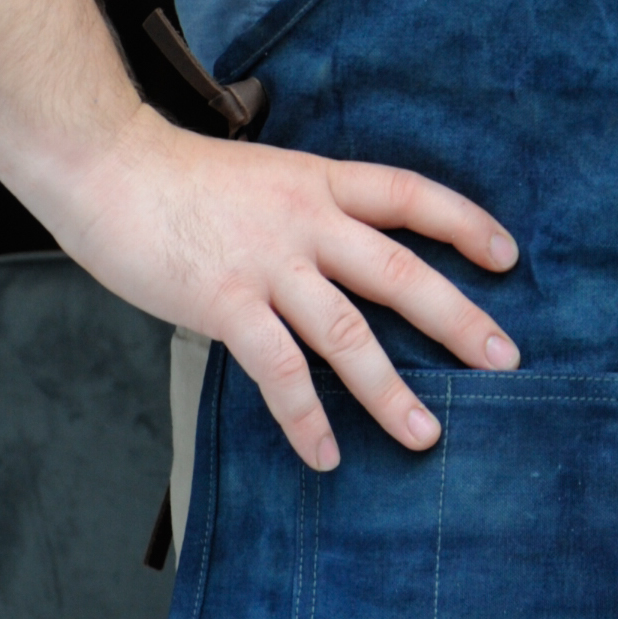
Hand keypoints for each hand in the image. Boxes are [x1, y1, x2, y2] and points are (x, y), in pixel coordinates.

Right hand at [59, 100, 518, 469]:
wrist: (109, 164)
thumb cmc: (181, 177)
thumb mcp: (267, 177)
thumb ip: (309, 212)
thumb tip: (342, 256)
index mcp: (321, 182)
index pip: (411, 195)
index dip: (464, 223)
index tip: (508, 257)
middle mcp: (308, 220)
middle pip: (401, 271)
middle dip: (458, 319)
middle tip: (504, 359)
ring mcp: (269, 263)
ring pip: (349, 332)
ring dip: (390, 390)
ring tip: (426, 433)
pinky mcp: (225, 303)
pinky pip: (279, 370)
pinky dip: (306, 417)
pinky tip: (326, 454)